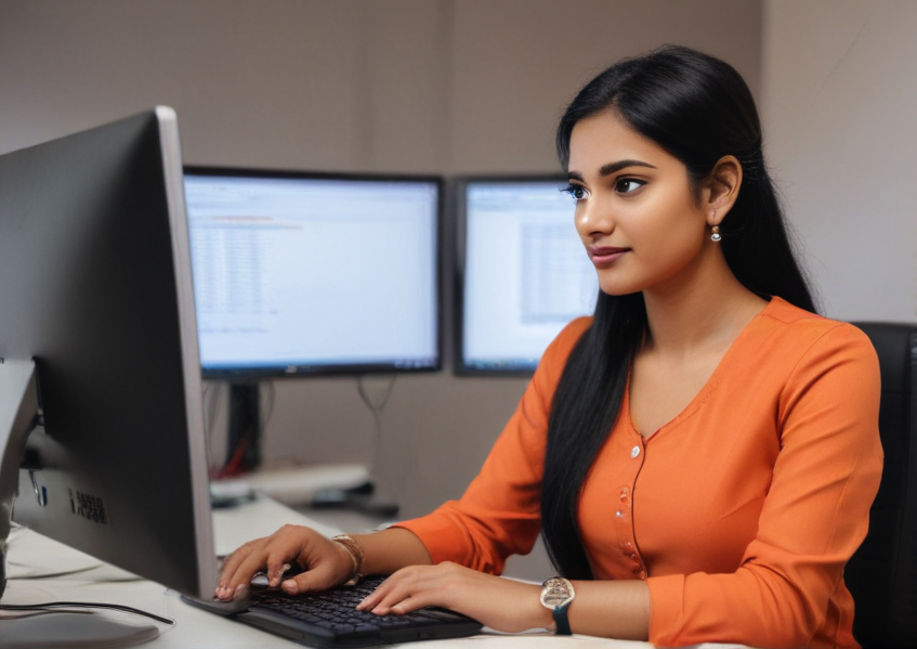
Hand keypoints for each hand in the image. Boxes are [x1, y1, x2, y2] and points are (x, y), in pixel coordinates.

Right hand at [215, 524, 353, 599]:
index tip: (271, 585)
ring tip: (221, 590)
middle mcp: (282, 534)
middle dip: (239, 574)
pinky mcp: (269, 546)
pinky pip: (247, 553)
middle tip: (228, 594)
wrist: (339, 554)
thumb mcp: (326, 575)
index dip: (270, 570)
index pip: (276, 553)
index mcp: (297, 536)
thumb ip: (306, 582)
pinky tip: (226, 578)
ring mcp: (274, 538)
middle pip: (254, 553)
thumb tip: (285, 588)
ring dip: (232, 571)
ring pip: (246, 552)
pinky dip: (235, 565)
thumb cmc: (334, 563)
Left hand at [355, 562, 551, 632]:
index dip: (389, 585)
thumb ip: (450, 601)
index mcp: (449, 570)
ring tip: (370, 610)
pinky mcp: (456, 592)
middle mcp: (447, 570)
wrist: (527, 602)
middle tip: (363, 605)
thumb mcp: (470, 601)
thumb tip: (431, 611)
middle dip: (380, 590)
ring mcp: (450, 579)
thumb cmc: (505, 605)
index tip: (374, 598)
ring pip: (408, 584)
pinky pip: (423, 596)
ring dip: (386, 598)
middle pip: (404, 576)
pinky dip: (404, 603)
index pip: (411, 574)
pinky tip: (392, 612)